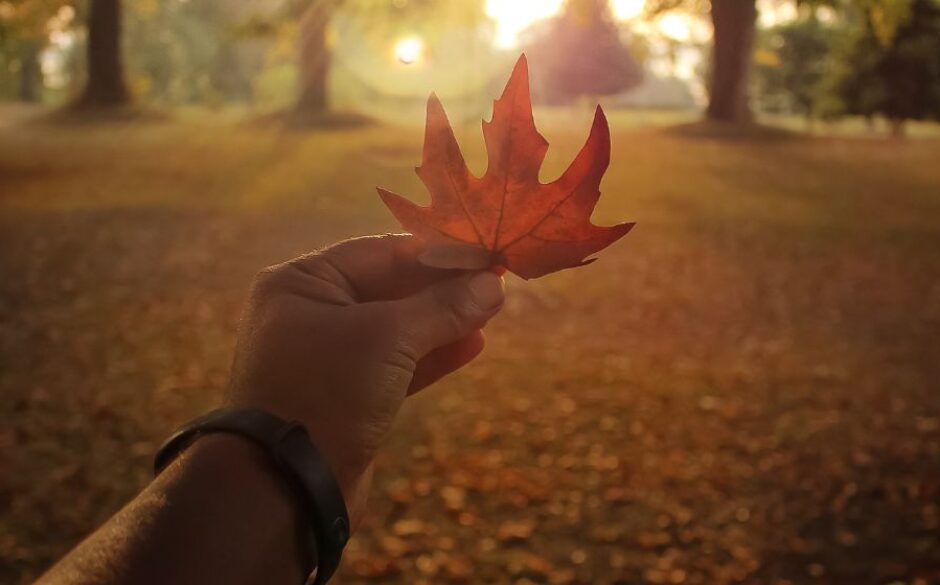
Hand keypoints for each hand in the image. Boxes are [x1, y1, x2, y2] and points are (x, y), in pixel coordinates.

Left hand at [227, 234, 503, 528]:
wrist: (286, 487)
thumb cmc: (329, 390)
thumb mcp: (389, 337)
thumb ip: (442, 307)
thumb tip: (492, 283)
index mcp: (303, 282)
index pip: (381, 252)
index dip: (437, 252)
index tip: (484, 253)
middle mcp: (309, 313)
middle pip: (389, 289)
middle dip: (442, 289)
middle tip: (495, 284)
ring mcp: (326, 358)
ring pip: (395, 330)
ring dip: (442, 323)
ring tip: (490, 313)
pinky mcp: (344, 396)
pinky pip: (393, 365)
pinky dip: (429, 357)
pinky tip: (471, 345)